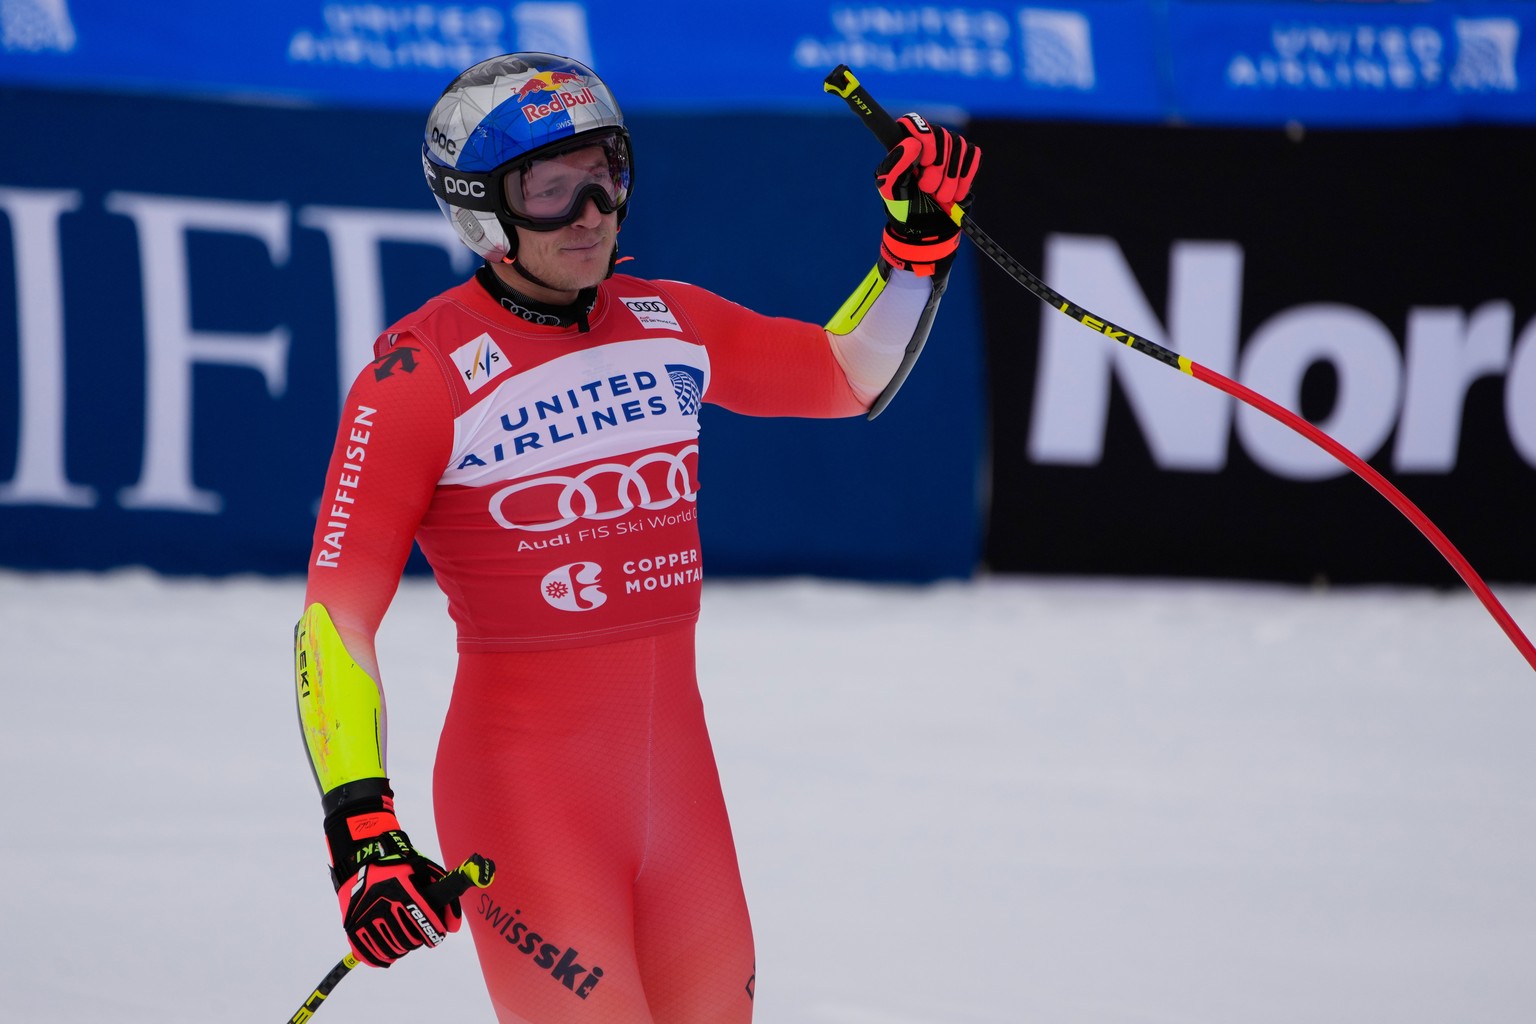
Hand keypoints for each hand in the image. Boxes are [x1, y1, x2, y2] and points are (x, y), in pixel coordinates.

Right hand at [323, 779, 462, 967]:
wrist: (359, 861)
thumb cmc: (398, 864)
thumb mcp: (424, 870)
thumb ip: (444, 894)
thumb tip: (453, 926)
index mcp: (402, 889)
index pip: (424, 922)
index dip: (435, 932)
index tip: (437, 935)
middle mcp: (382, 905)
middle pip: (410, 939)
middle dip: (420, 939)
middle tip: (421, 934)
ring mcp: (365, 918)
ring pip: (393, 948)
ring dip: (404, 948)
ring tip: (407, 940)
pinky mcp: (352, 927)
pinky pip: (371, 954)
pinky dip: (383, 957)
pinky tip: (390, 952)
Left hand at [874, 113, 979, 275]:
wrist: (925, 228)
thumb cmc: (903, 206)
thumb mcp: (891, 189)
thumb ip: (896, 164)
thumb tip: (913, 142)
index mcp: (904, 144)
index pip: (912, 122)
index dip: (923, 137)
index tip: (923, 163)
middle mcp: (927, 141)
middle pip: (941, 134)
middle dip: (937, 167)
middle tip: (928, 189)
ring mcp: (948, 148)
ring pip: (959, 145)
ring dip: (951, 177)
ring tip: (940, 196)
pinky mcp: (965, 159)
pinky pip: (973, 154)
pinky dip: (966, 176)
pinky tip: (956, 193)